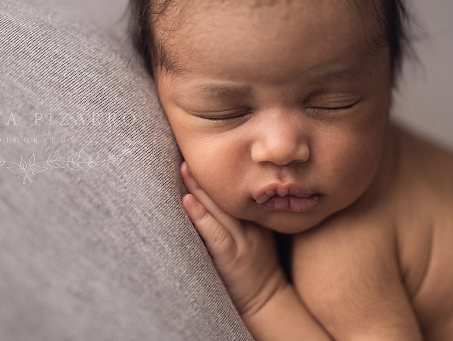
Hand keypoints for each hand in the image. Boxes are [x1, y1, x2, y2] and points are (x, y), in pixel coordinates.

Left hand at [180, 161, 287, 318]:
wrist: (267, 301)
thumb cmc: (257, 269)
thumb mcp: (258, 236)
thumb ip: (244, 217)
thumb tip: (218, 195)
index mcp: (258, 217)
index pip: (239, 189)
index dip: (222, 172)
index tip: (207, 153)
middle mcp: (252, 225)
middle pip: (228, 194)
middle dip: (208, 173)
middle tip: (191, 152)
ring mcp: (242, 241)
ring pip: (220, 208)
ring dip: (200, 188)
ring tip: (185, 168)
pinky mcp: (231, 257)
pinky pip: (215, 233)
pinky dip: (201, 216)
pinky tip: (188, 201)